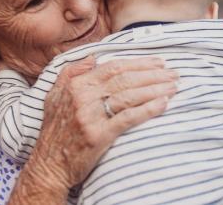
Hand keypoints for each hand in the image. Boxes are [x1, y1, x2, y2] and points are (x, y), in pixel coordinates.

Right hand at [28, 56, 177, 190]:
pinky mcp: (99, 135)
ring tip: (174, 87)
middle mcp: (83, 97)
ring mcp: (91, 116)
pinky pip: (128, 118)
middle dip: (153, 74)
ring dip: (155, 90)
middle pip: (125, 79)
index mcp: (76, 84)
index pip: (113, 67)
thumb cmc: (55, 130)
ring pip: (129, 96)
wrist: (49, 165)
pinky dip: (148, 109)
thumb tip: (93, 56)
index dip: (139, 63)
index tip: (158, 63)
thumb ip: (72, 72)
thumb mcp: (54, 94)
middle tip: (173, 74)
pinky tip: (163, 104)